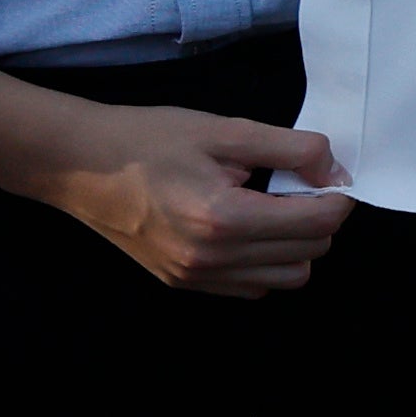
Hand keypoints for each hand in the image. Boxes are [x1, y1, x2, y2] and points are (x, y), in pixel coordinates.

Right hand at [42, 107, 356, 297]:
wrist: (80, 165)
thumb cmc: (149, 139)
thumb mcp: (225, 130)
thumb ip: (290, 149)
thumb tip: (335, 170)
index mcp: (224, 218)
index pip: (318, 223)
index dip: (336, 196)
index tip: (327, 173)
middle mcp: (212, 259)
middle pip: (309, 253)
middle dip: (318, 218)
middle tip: (296, 185)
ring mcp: (196, 277)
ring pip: (285, 278)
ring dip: (296, 245)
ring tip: (272, 207)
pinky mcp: (183, 284)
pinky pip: (251, 286)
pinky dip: (264, 262)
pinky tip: (247, 228)